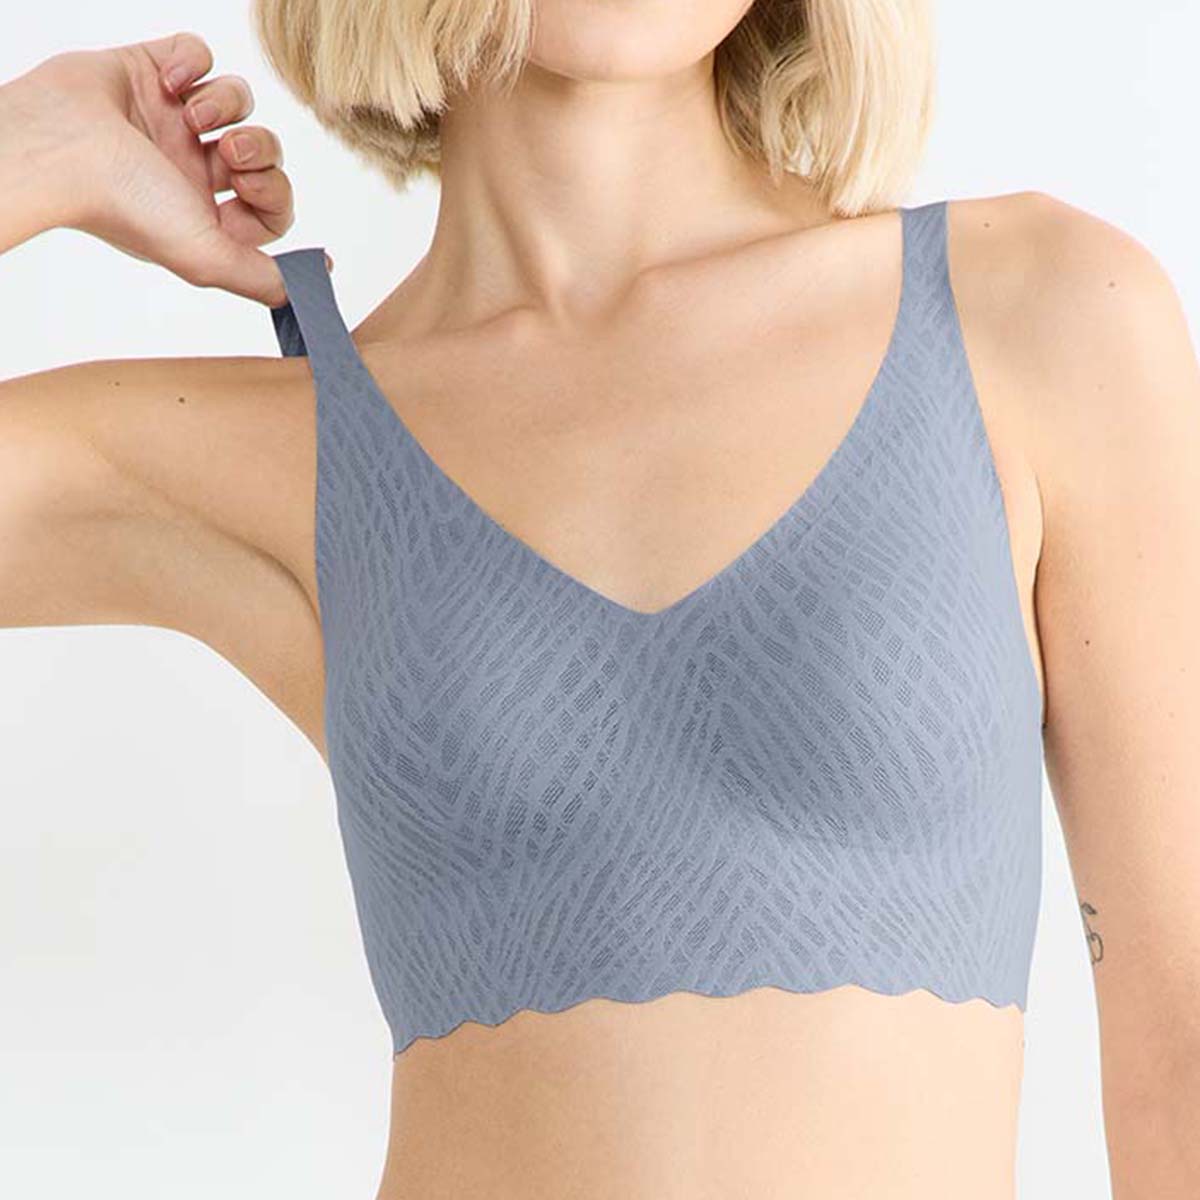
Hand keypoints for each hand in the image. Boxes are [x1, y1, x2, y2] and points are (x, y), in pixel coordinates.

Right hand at [17, 31, 302, 304]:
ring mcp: (170, 122)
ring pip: (237, 102)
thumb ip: (264, 279)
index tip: (247, 189)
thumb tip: (313, 289)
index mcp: (204, 217)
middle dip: (260, 149)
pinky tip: (169, 85)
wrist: (60, 146)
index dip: (274, 194)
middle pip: (263, 154)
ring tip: (193, 117)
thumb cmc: (126, 205)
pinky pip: (197, 56)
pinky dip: (192, 64)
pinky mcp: (150, 73)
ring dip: (227, 106)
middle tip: (230, 152)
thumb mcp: (208, 259)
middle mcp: (190, 171)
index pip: (271, 207)